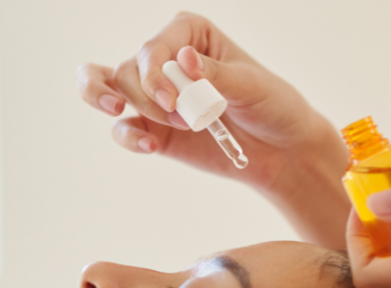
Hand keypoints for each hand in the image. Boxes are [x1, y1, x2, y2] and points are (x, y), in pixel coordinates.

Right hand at [75, 13, 344, 203]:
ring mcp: (155, 97)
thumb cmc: (272, 106)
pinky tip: (149, 146)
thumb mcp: (250, 86)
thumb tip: (184, 57)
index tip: (172, 100)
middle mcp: (166, 62)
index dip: (153, 72)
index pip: (153, 46)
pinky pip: (122, 129)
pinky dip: (128, 137)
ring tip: (146, 123)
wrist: (281, 150)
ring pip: (109, 90)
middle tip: (170, 113)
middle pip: (127, 69)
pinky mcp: (153, 130)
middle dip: (142, 94)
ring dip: (128, 109)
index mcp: (189, 36)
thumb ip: (215, 74)